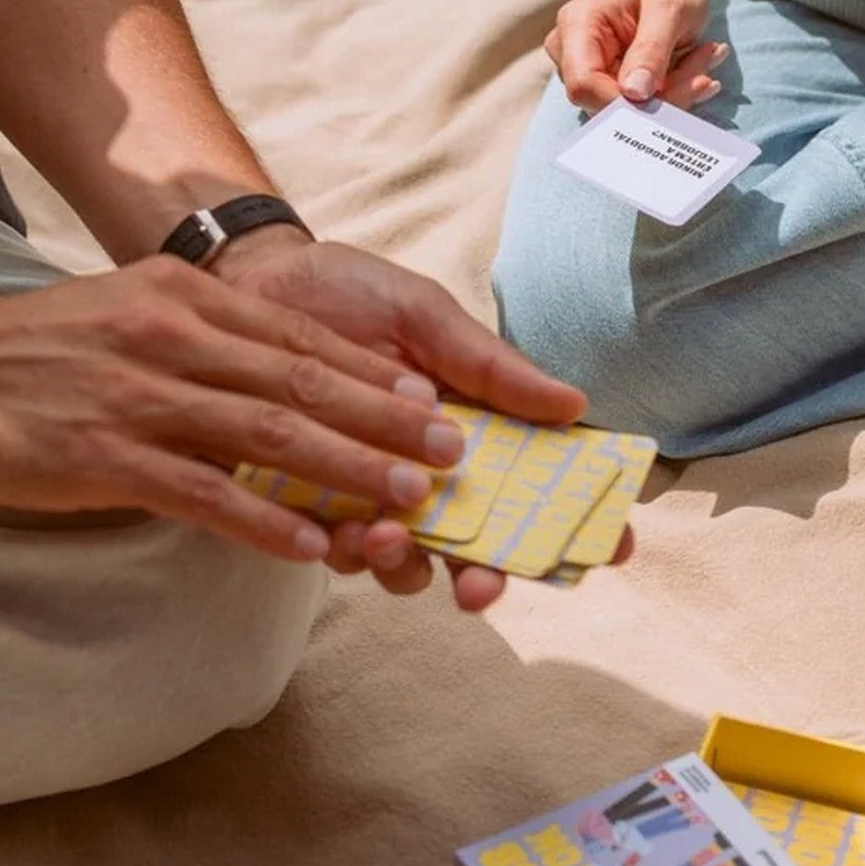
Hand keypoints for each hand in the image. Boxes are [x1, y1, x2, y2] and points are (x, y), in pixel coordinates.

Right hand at [0, 252, 469, 559]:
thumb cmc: (39, 350)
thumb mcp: (131, 314)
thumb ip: (204, 336)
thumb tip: (281, 373)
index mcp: (184, 301)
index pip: (301, 339)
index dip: (374, 374)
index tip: (434, 400)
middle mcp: (173, 340)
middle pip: (302, 384)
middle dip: (385, 421)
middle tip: (450, 453)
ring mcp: (140, 399)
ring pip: (268, 438)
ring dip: (346, 472)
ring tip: (408, 501)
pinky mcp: (105, 458)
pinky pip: (204, 495)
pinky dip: (265, 524)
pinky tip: (313, 550)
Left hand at [217, 229, 628, 610]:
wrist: (251, 280)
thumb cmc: (348, 295)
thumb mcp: (425, 317)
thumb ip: (489, 368)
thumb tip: (574, 405)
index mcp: (473, 434)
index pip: (538, 491)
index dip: (579, 525)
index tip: (613, 546)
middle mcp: (426, 477)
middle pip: (476, 551)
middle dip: (485, 578)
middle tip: (478, 585)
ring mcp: (368, 497)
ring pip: (404, 563)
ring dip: (403, 564)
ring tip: (386, 534)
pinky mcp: (306, 505)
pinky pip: (331, 550)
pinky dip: (340, 550)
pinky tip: (336, 528)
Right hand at [546, 0, 727, 111]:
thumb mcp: (669, 6)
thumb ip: (651, 48)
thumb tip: (635, 94)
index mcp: (577, 25)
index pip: (584, 85)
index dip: (623, 102)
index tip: (668, 91)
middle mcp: (571, 53)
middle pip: (604, 104)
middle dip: (659, 99)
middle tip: (704, 76)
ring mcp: (587, 73)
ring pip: (626, 111)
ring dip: (673, 96)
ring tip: (705, 61)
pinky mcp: (607, 88)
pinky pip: (639, 109)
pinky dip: (673, 95)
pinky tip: (697, 71)